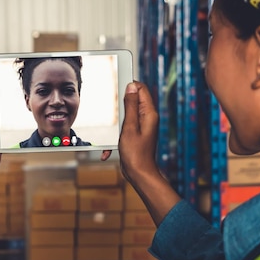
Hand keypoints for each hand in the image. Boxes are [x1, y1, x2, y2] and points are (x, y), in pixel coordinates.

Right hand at [113, 81, 179, 225]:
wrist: (138, 174)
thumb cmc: (136, 154)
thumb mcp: (129, 127)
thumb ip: (130, 106)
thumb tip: (131, 86)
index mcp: (149, 114)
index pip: (141, 89)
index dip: (130, 86)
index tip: (118, 86)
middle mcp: (147, 118)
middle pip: (132, 101)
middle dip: (119, 107)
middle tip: (115, 116)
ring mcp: (141, 126)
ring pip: (125, 116)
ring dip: (115, 125)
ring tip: (115, 135)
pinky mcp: (135, 134)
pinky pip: (123, 129)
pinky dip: (115, 137)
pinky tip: (110, 149)